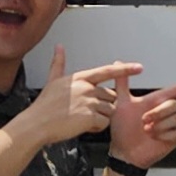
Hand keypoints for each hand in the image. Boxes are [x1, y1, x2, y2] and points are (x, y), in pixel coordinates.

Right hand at [19, 45, 141, 150]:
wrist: (36, 124)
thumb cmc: (44, 105)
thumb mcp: (52, 81)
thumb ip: (58, 63)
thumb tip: (59, 47)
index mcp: (80, 78)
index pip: (107, 71)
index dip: (125, 70)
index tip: (139, 67)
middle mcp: (87, 88)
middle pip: (110, 96)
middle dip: (103, 106)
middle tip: (85, 112)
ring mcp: (89, 102)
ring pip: (109, 111)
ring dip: (100, 118)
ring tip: (82, 120)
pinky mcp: (90, 117)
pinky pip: (104, 123)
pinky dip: (96, 128)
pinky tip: (84, 127)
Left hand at [109, 67, 175, 169]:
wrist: (123, 152)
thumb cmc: (122, 129)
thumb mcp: (120, 103)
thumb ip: (121, 82)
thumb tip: (119, 63)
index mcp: (156, 101)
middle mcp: (164, 112)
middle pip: (174, 104)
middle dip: (159, 112)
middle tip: (144, 119)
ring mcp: (169, 126)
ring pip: (174, 119)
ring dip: (158, 125)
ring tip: (146, 130)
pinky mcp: (172, 138)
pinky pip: (173, 133)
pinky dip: (161, 135)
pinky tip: (152, 137)